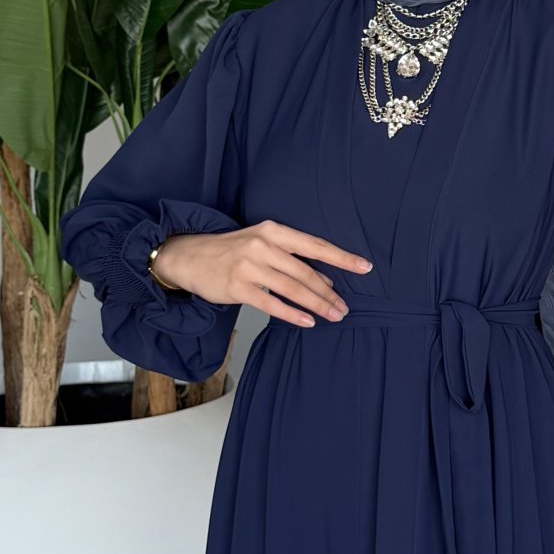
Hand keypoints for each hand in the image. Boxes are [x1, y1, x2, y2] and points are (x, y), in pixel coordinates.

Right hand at [149, 221, 373, 327]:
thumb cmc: (231, 251)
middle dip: (329, 292)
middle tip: (346, 307)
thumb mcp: (261, 242)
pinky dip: (292, 314)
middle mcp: (262, 245)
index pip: (315, 245)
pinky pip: (271, 303)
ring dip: (317, 305)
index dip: (342, 257)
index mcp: (273, 231)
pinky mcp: (237, 286)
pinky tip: (308, 321)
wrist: (188, 255)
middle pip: (306, 271)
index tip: (365, 267)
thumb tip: (325, 280)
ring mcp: (248, 266)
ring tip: (334, 316)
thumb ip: (290, 257)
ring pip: (292, 288)